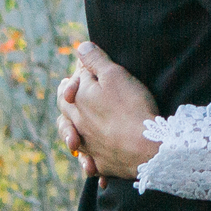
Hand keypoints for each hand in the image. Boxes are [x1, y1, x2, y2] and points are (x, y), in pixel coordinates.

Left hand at [56, 41, 162, 180]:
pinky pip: (90, 163)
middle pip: (65, 109)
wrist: (144, 148)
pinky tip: (91, 164)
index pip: (70, 83)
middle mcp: (77, 124)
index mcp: (77, 100)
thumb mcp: (115, 75)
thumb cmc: (131, 107)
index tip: (85, 68)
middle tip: (67, 93)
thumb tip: (80, 47)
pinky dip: (89, 162)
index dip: (79, 73)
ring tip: (73, 131)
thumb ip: (96, 60)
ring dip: (71, 132)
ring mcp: (87, 146)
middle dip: (67, 98)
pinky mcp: (100, 164)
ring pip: (72, 137)